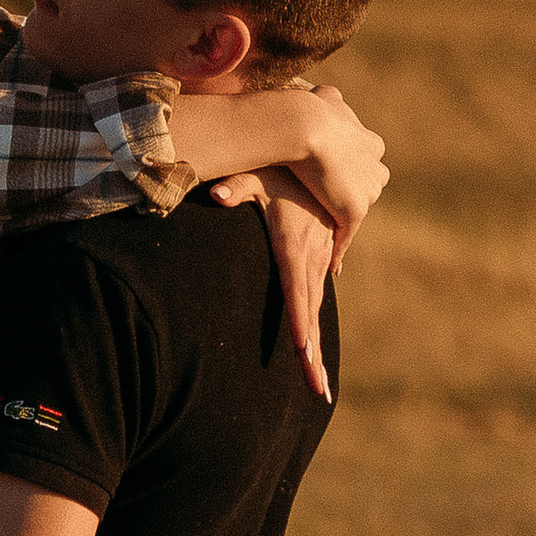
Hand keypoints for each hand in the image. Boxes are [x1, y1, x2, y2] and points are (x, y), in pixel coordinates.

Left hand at [210, 165, 338, 396]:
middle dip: (313, 353)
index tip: (304, 357)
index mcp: (294, 246)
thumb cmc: (279, 161)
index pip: (297, 293)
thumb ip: (236, 186)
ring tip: (318, 383)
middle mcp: (310, 255)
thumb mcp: (256, 172)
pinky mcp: (319, 248)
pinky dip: (314, 316)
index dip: (300, 325)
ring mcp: (318, 253)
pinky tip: (312, 341)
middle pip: (310, 312)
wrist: (315, 144)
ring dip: (316, 342)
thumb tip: (216, 194)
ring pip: (316, 304)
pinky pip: (315, 288)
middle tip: (318, 391)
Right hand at [291, 84, 387, 253]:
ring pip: (358, 207)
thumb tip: (329, 92)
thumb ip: (330, 97)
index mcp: (370, 142)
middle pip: (369, 185)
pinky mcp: (354, 209)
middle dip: (352, 192)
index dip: (349, 165)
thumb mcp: (325, 96)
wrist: (306, 126)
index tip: (332, 172)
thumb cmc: (309, 109)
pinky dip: (340, 249)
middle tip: (326, 199)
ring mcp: (366, 190)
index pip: (366, 158)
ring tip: (324, 231)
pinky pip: (347, 234)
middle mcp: (375, 166)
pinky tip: (331, 263)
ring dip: (344, 217)